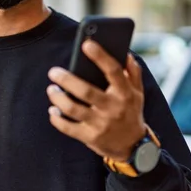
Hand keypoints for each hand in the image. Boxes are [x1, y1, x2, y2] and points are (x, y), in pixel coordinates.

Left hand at [46, 40, 145, 160]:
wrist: (132, 147)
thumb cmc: (131, 112)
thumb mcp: (138, 92)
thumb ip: (133, 72)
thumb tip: (125, 53)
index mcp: (125, 93)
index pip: (113, 71)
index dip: (100, 56)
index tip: (86, 44)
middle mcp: (113, 108)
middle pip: (85, 91)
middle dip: (66, 80)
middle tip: (53, 72)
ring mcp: (100, 124)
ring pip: (72, 109)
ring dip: (57, 97)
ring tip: (51, 88)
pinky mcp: (90, 137)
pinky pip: (67, 127)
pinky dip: (56, 118)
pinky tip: (53, 109)